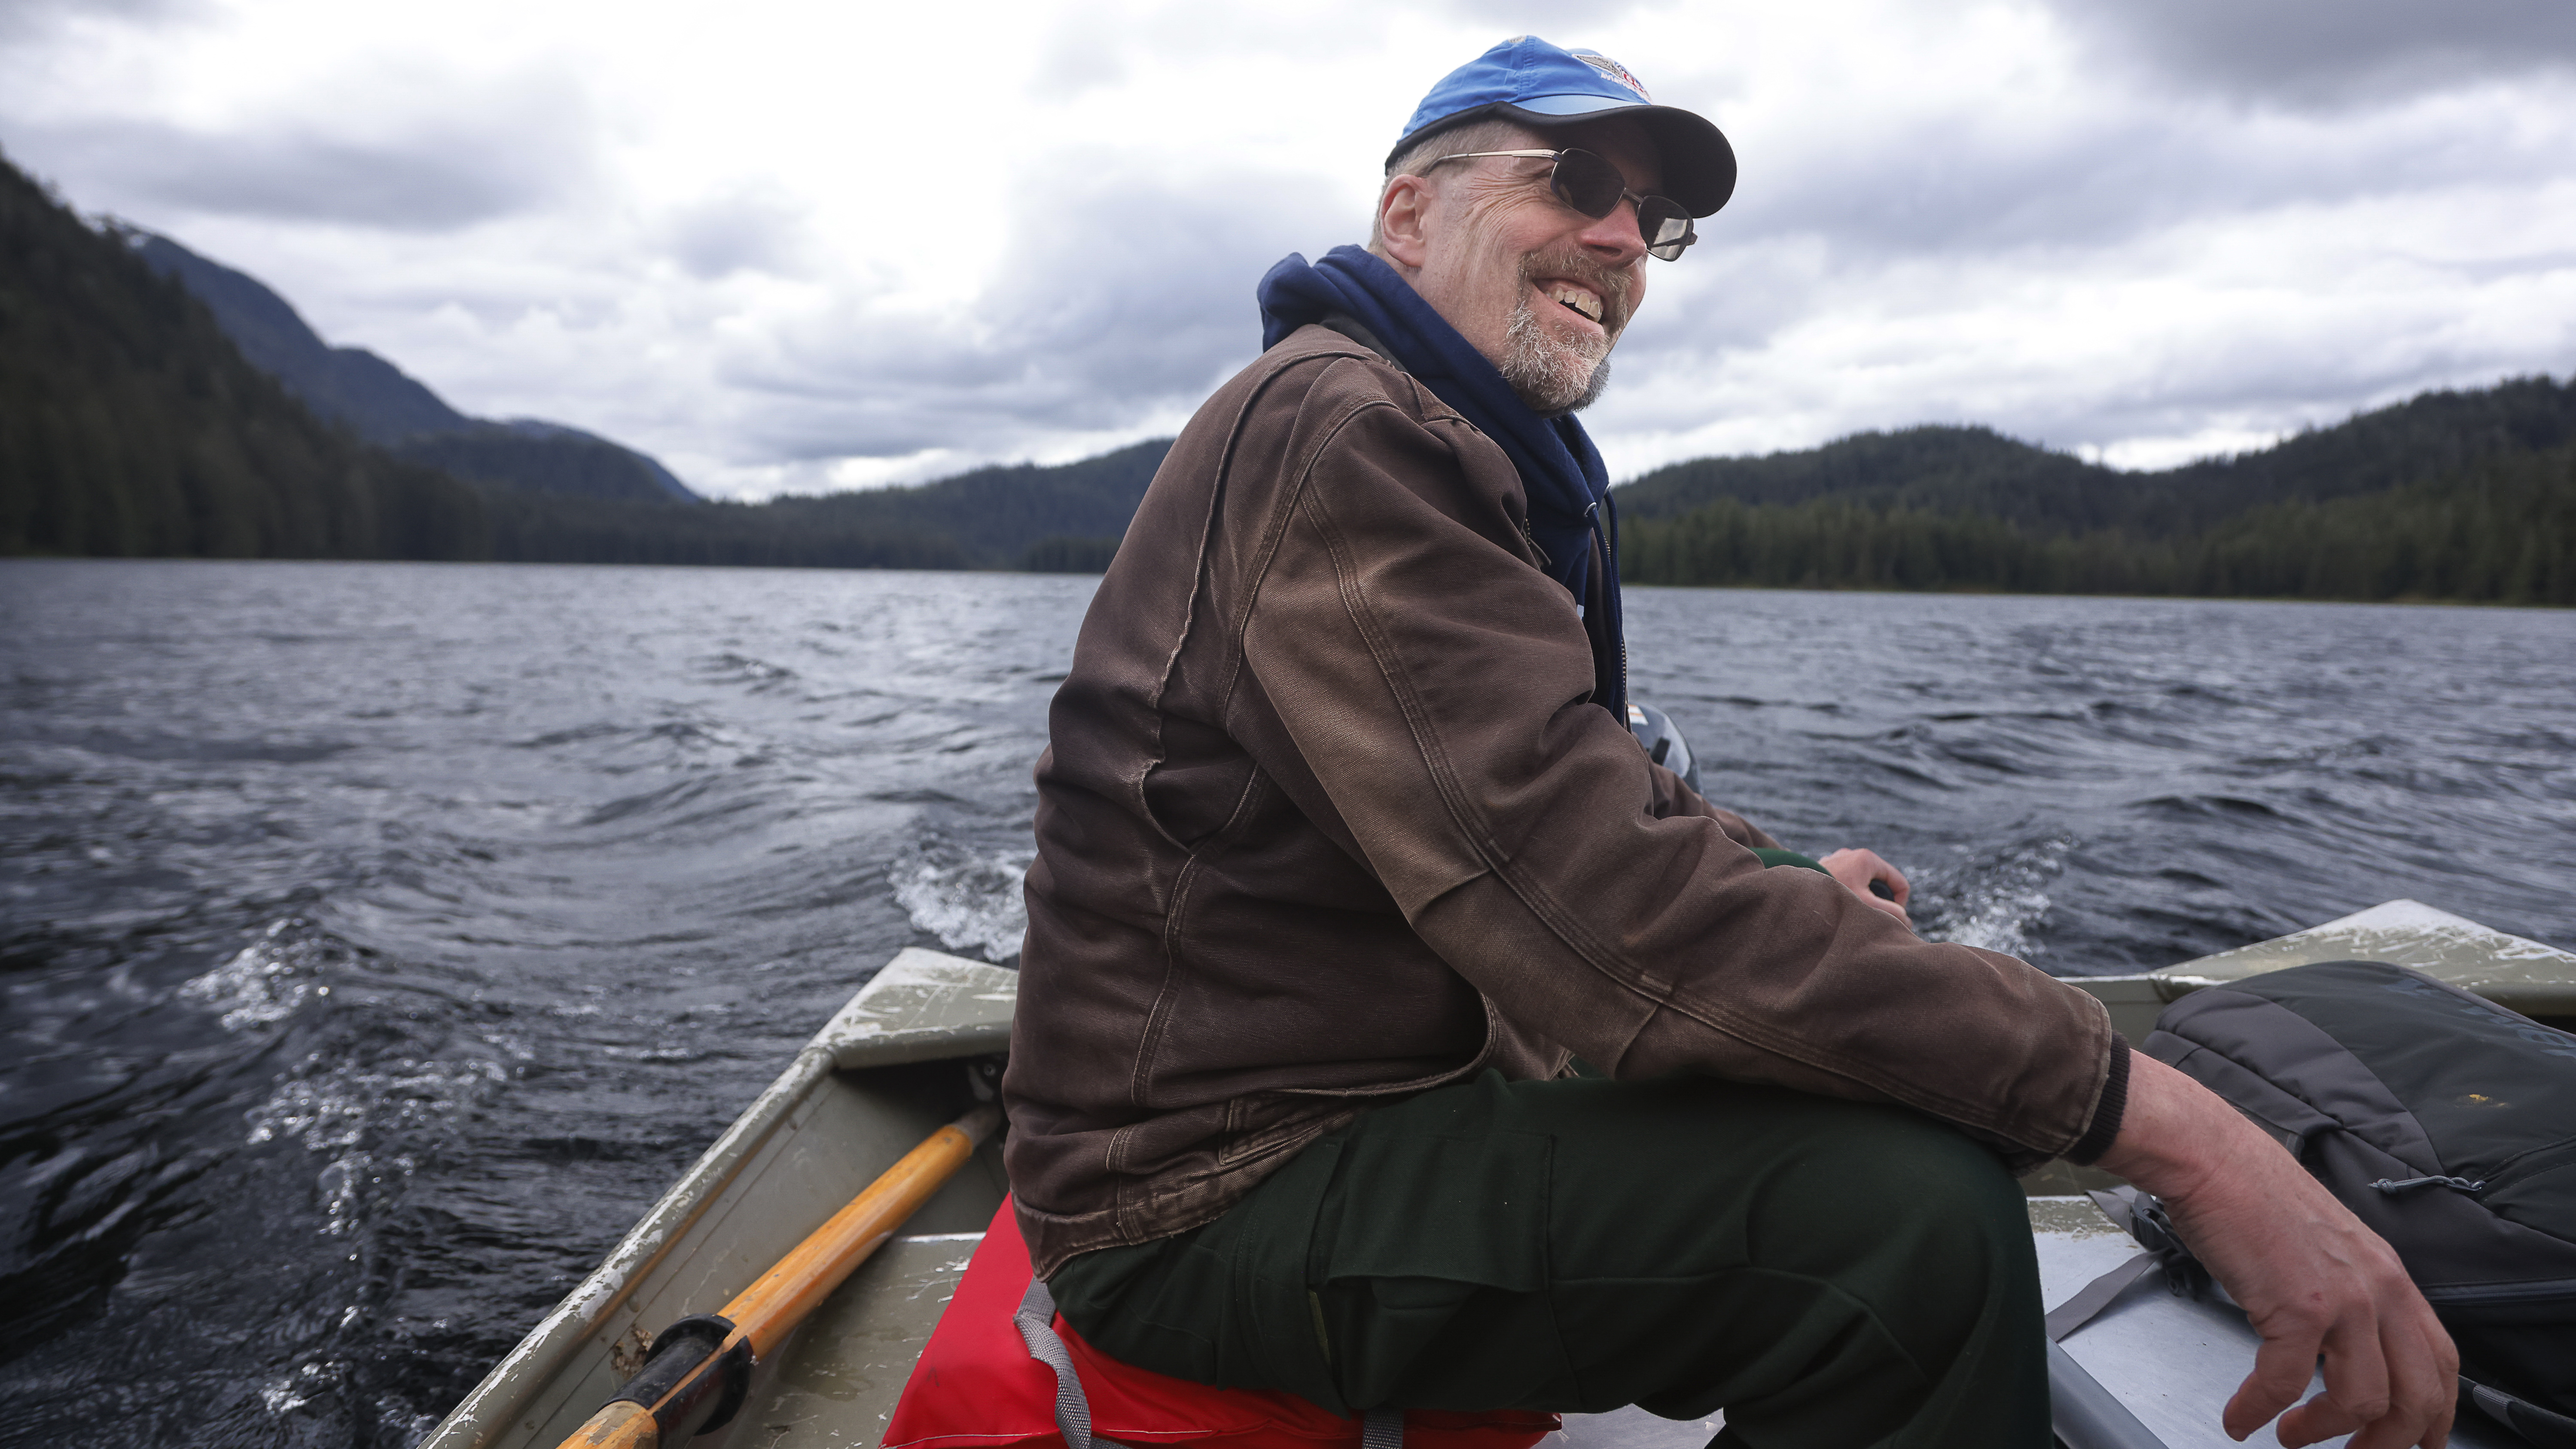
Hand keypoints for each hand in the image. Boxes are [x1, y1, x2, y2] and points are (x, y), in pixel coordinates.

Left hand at [1818, 848, 1908, 924]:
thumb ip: (1892, 913)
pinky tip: (1839, 907)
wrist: (1795, 895)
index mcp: (1867, 858)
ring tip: (1853, 912)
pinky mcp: (1825, 867)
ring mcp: (1837, 859)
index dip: (1900, 903)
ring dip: (1864, 898)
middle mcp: (1853, 855)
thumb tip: (1906, 921)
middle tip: (1871, 917)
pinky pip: (1847, 881)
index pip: (1899, 882)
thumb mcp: (1868, 906)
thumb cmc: (1832, 898)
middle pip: (1881, 882)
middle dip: (1880, 901)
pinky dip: (1848, 894)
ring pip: (1863, 883)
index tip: (1891, 918)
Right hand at [2095, 1054, 2456, 1447]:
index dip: (2432, 1416)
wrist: (2211, 1157)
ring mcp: (2343, 1299)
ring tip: (2290, 1436)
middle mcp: (2380, 1290)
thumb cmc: (2252, 1194)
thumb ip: (2347, 1291)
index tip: (2408, 1443)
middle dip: (2388, 1442)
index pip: (2441, 1364)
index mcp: (2390, 1276)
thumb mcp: (2327, 1246)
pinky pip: (2283, 1382)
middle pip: (2417, 1396)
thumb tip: (2337, 1345)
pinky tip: (2240, 1418)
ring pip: (2363, 1401)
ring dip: (2323, 1431)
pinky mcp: (2296, 1305)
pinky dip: (2259, 1410)